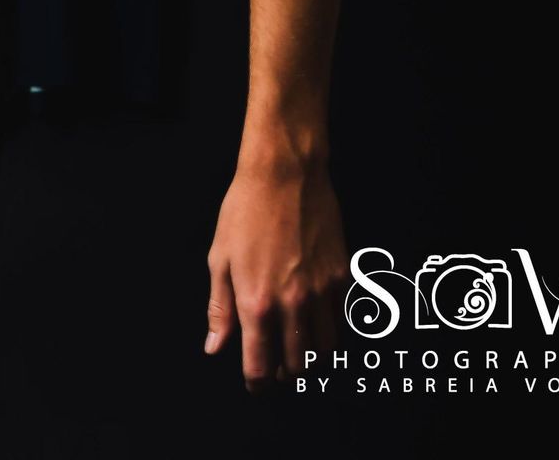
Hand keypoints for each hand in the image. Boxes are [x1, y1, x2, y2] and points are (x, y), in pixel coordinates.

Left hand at [203, 154, 347, 390]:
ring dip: (310, 358)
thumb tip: (215, 347)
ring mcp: (322, 293)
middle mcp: (293, 304)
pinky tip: (314, 321)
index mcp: (257, 302)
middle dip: (284, 374)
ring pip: (325, 352)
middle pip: (297, 366)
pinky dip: (328, 332)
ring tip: (296, 348)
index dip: (257, 384)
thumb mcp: (219, 258)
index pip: (261, 367)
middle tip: (275, 364)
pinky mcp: (342, 278)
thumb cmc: (245, 211)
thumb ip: (219, 308)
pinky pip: (341, 322)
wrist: (285, 174)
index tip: (255, 384)